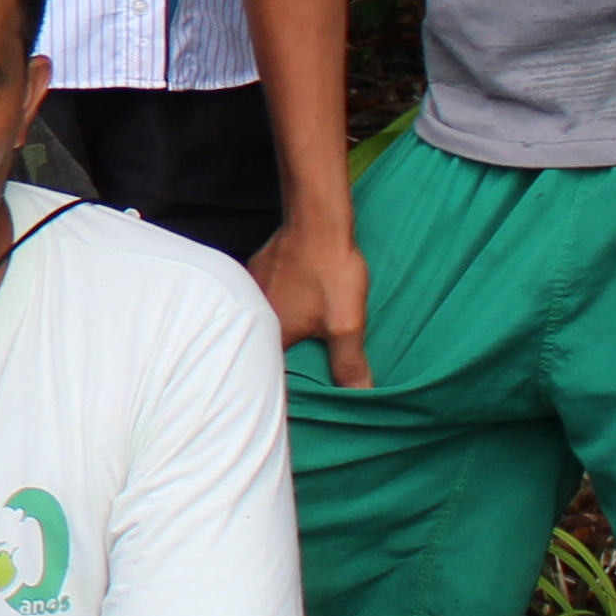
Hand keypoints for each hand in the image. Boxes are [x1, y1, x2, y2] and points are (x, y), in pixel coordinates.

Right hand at [253, 211, 370, 390]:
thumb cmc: (329, 271)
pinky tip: (300, 300)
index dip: (285, 386)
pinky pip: (267, 296)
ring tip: (305, 332)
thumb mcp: (346, 324)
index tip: (299, 396)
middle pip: (266, 344)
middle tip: (308, 364)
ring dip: (283, 327)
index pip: (272, 372)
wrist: (317, 219)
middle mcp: (256, 312)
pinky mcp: (258, 269)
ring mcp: (254, 288)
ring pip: (267, 318)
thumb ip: (350, 364)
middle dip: (286, 357)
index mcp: (272, 333)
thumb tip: (360, 396)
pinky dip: (280, 303)